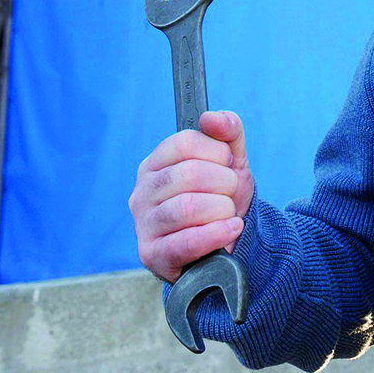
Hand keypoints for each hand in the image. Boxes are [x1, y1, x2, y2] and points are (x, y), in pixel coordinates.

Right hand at [129, 110, 255, 282]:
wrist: (226, 244)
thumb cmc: (221, 198)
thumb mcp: (231, 162)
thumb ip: (228, 133)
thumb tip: (212, 117)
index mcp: (155, 164)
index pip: (185, 142)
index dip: (217, 152)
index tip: (228, 164)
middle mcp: (142, 191)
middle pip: (189, 173)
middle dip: (225, 183)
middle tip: (231, 193)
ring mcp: (143, 224)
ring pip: (187, 207)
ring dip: (222, 209)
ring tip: (230, 214)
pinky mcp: (153, 255)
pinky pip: (187, 242)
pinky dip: (217, 233)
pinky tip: (232, 228)